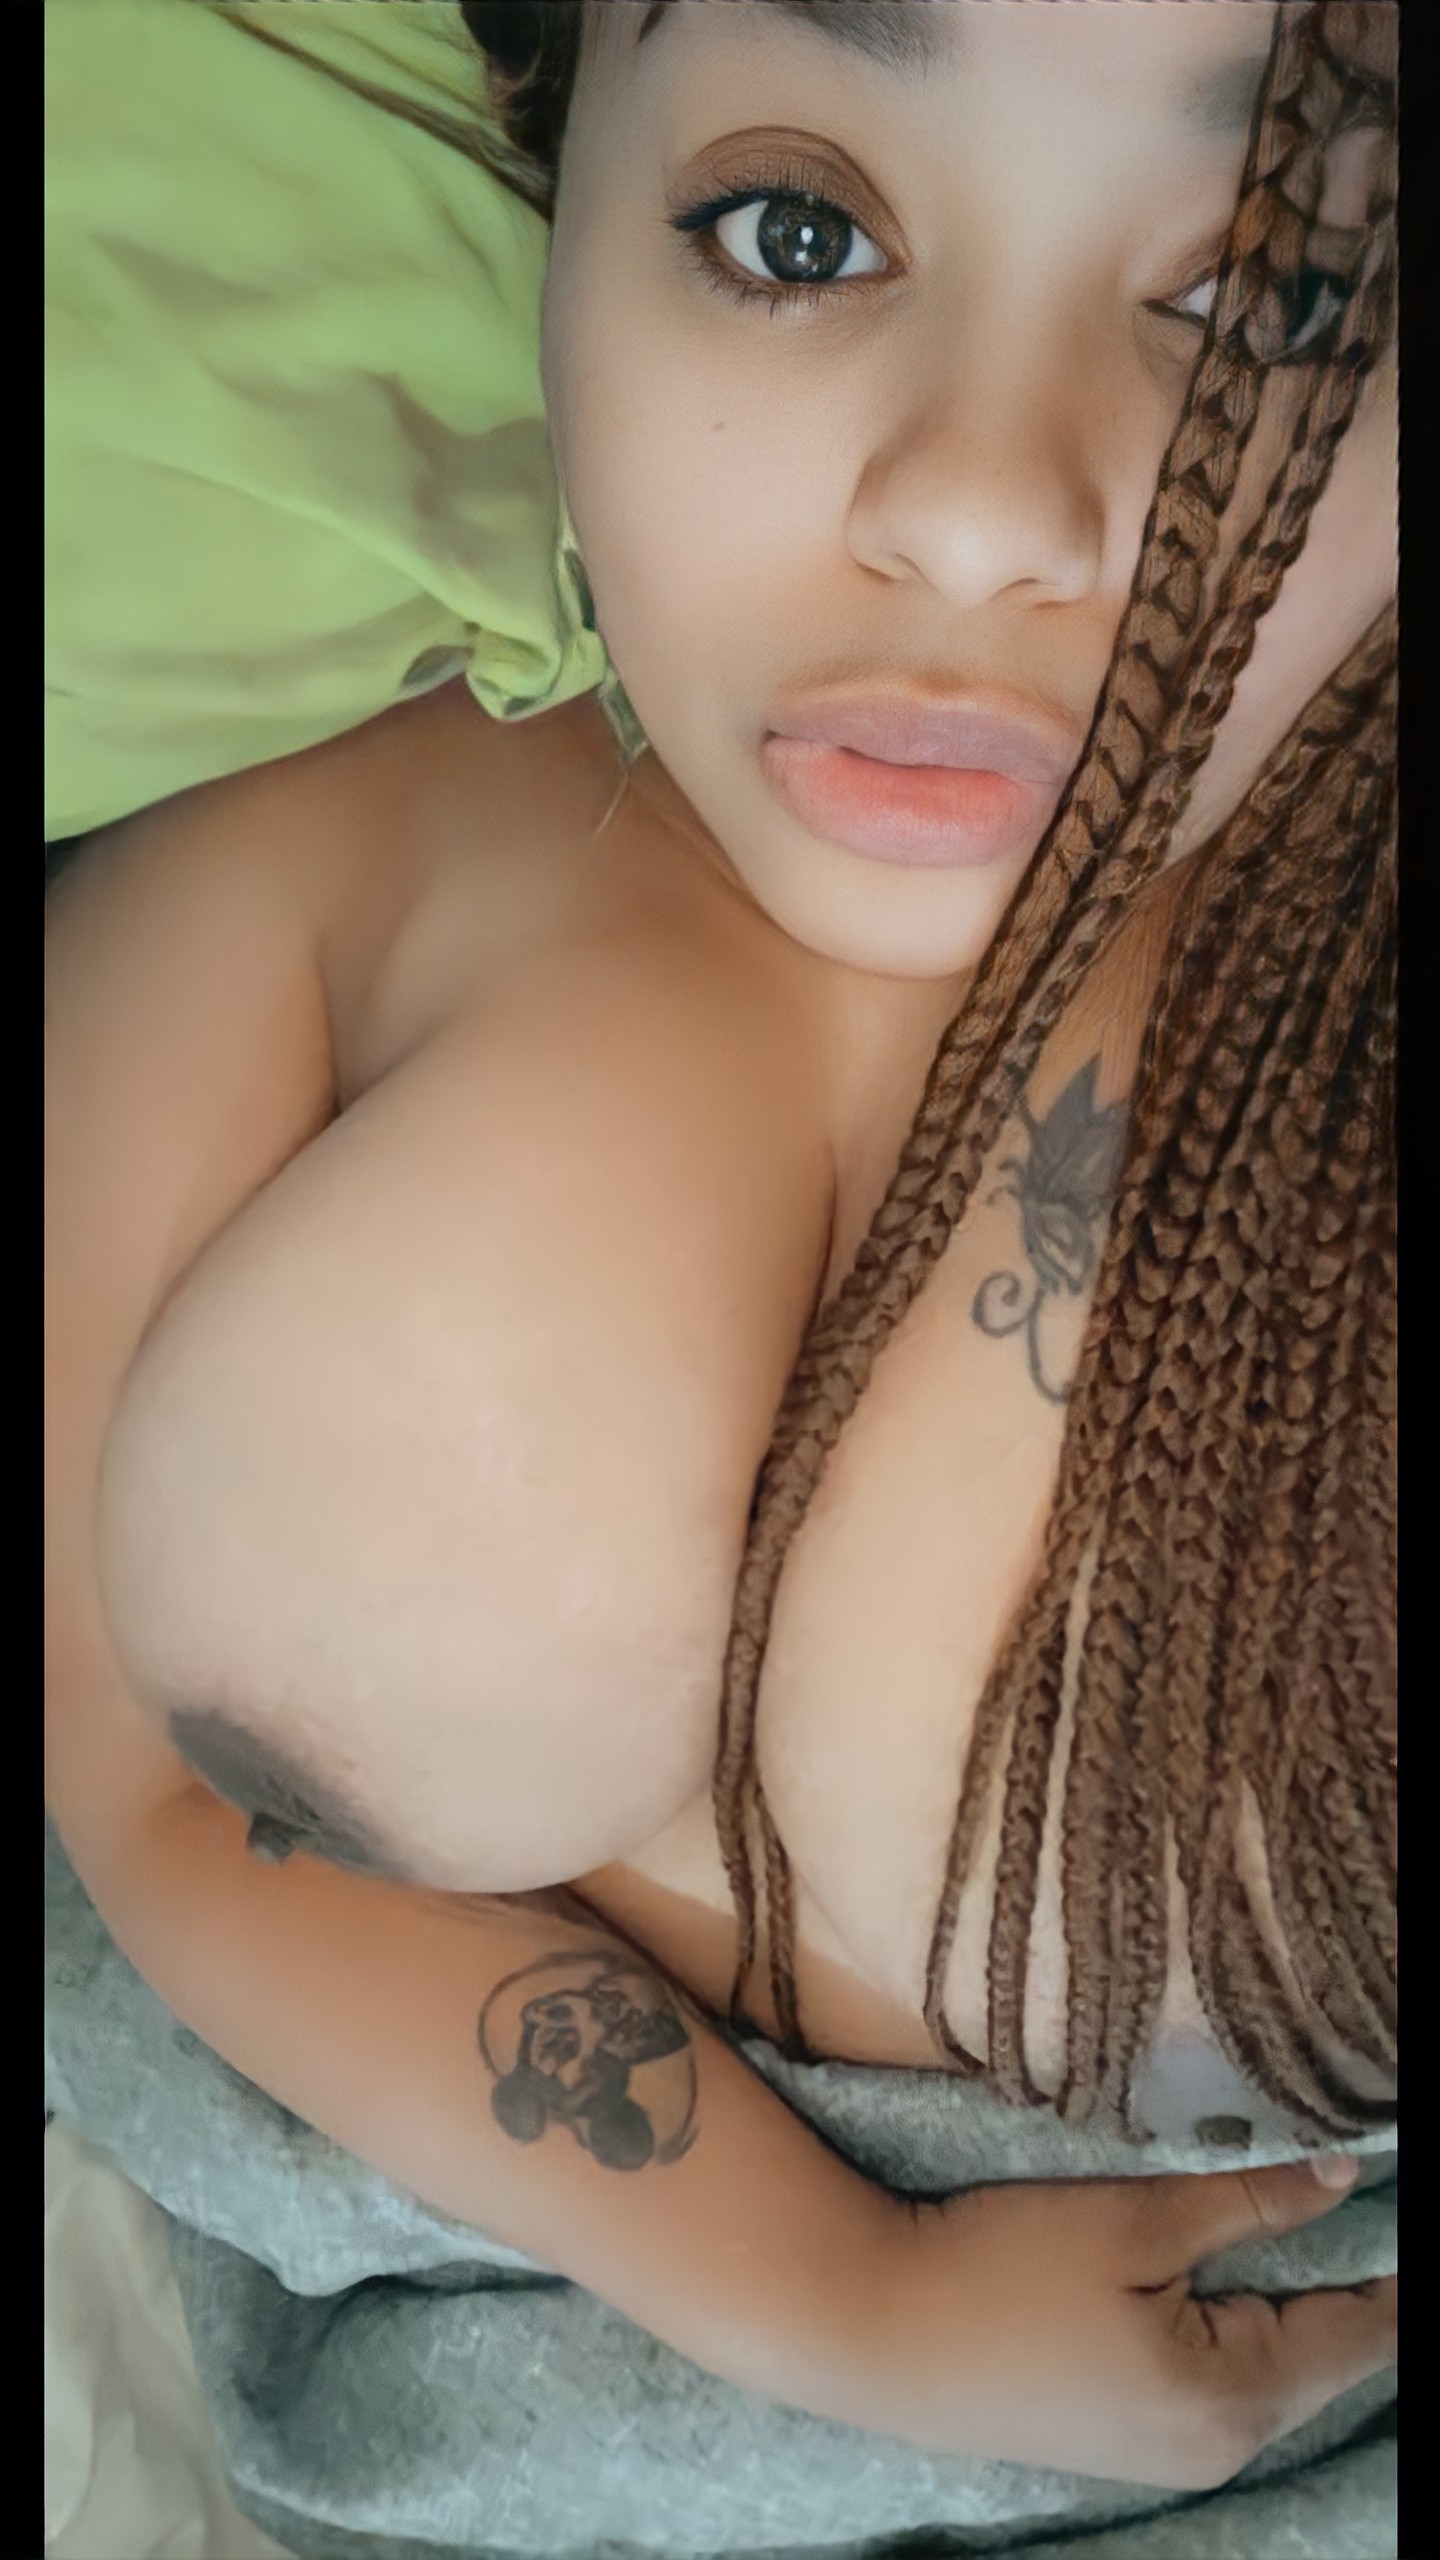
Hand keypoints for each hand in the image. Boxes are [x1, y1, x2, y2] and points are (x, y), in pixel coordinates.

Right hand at [872, 2154, 1393, 2486]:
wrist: (878, 2334)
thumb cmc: (1004, 2268)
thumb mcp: (1134, 2219)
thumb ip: (1248, 2201)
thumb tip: (1345, 2174)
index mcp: (1233, 2398)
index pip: (1364, 2335)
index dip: (1393, 2268)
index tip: (1395, 2196)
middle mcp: (1220, 2447)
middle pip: (1327, 2358)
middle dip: (1347, 2280)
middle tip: (1349, 2188)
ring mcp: (1174, 2455)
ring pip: (1277, 2370)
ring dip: (1293, 2301)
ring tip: (1300, 2220)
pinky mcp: (1132, 2441)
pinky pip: (1226, 2384)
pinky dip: (1244, 2326)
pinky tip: (1229, 2273)